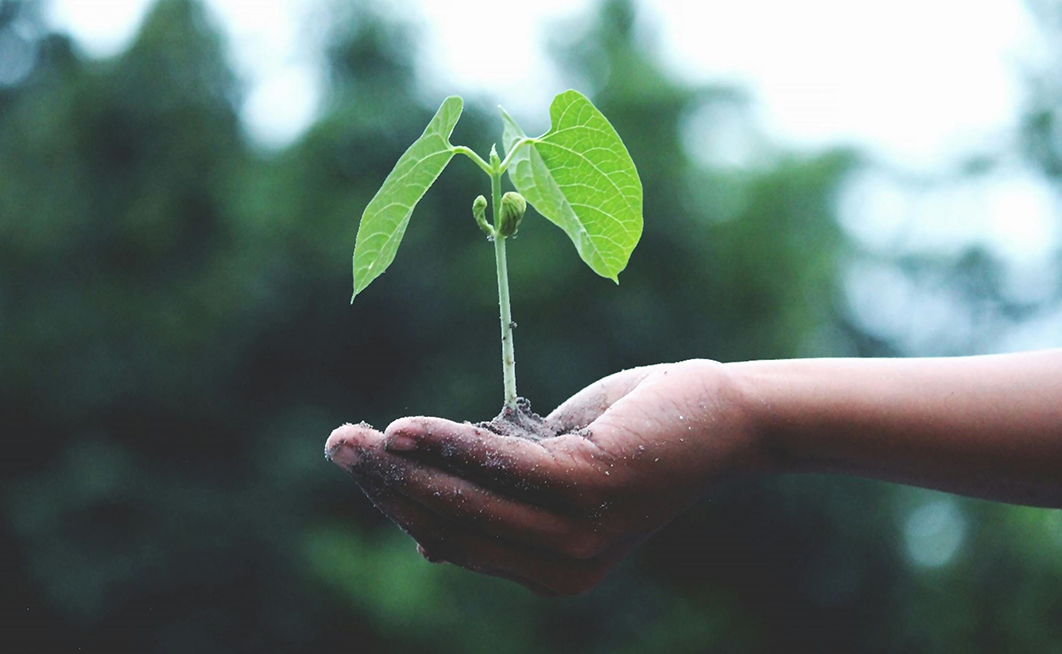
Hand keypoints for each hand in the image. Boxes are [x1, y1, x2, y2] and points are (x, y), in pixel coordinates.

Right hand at [325, 359, 764, 595]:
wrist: (719, 416)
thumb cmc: (631, 436)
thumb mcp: (553, 473)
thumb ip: (498, 500)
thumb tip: (423, 536)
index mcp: (550, 571)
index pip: (455, 540)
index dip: (399, 504)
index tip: (359, 463)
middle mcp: (563, 568)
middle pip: (451, 525)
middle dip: (386, 486)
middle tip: (337, 444)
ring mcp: (578, 534)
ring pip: (467, 501)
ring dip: (403, 467)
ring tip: (353, 438)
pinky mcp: (591, 488)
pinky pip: (501, 466)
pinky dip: (449, 445)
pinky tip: (405, 429)